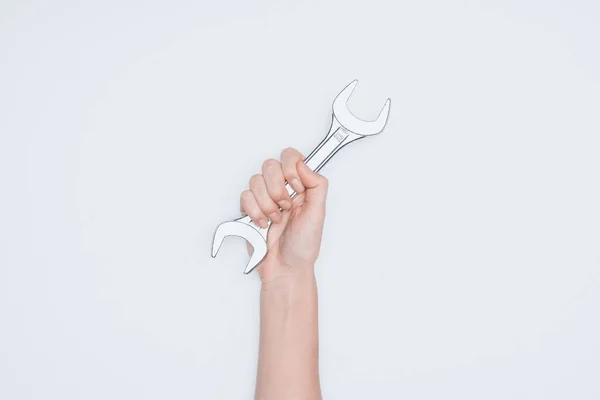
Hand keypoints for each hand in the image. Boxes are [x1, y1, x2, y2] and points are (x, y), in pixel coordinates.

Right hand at [240, 147, 328, 281]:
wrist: (285, 268)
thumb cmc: (304, 245)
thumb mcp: (319, 214)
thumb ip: (317, 185)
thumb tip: (304, 164)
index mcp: (301, 186)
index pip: (291, 157)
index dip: (290, 168)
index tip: (296, 187)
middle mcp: (282, 188)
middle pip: (270, 165)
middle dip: (276, 189)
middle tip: (285, 207)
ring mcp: (265, 197)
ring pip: (255, 181)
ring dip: (266, 204)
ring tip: (275, 220)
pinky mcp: (250, 209)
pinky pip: (244, 197)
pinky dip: (254, 212)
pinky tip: (263, 223)